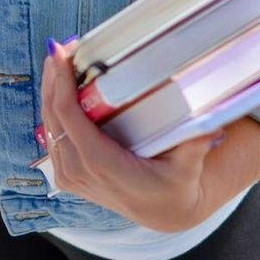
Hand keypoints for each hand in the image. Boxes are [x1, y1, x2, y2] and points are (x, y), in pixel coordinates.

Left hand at [41, 38, 225, 232]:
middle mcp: (80, 172)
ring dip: (50, 92)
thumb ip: (196, 145)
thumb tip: (211, 125)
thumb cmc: (176, 185)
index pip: (69, 119)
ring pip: (48, 126)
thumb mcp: (188, 167)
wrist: (164, 212)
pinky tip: (58, 87)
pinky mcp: (69, 176)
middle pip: (53, 117)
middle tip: (59, 48)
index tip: (62, 55)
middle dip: (53, 80)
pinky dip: (53, 109)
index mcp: (102, 165)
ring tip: (58, 60)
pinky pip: (53, 137)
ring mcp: (71, 176)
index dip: (61, 85)